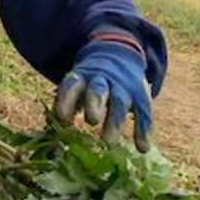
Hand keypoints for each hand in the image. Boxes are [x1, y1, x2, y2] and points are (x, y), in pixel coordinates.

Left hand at [54, 34, 152, 152]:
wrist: (118, 51)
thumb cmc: (90, 79)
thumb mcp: (77, 83)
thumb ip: (66, 104)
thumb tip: (55, 133)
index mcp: (82, 75)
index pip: (72, 85)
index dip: (67, 101)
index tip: (63, 120)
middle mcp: (103, 79)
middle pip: (98, 89)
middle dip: (94, 104)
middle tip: (91, 121)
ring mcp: (122, 85)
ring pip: (120, 101)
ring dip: (115, 122)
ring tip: (108, 143)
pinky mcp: (139, 92)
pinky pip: (143, 109)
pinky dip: (143, 128)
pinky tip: (142, 147)